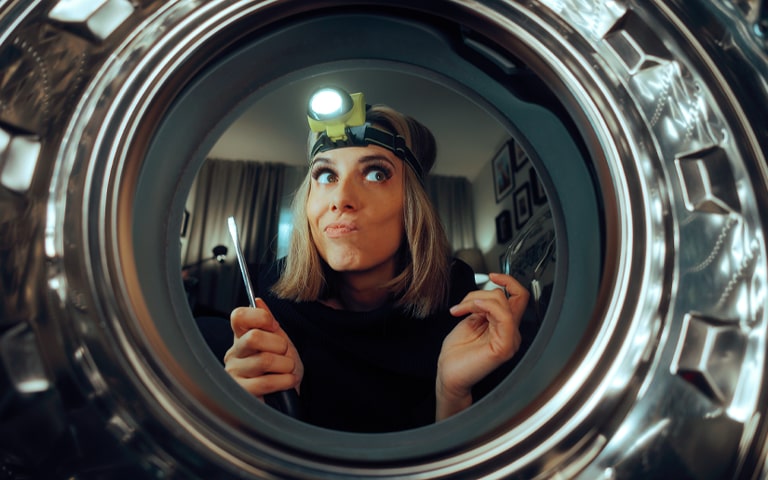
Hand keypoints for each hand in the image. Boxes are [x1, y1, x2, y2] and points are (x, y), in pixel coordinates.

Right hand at [224, 298, 302, 399]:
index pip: (238, 316)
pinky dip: (285, 381)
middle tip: (284, 353)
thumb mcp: (279, 341)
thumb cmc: (282, 368)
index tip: (274, 326)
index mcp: (241, 337)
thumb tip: (258, 301)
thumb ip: (268, 322)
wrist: (289, 397)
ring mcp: (234, 374)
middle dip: (279, 345)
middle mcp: (234, 354)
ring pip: (265, 360)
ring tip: (286, 370)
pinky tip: (287, 381)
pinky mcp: (241, 393)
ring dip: (286, 366)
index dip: (260, 317)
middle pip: (254, 337)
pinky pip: (266, 382)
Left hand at [436, 273, 527, 419]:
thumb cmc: (457, 353)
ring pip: (503, 303)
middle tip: (461, 305)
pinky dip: (488, 306)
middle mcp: (510, 332)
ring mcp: (510, 340)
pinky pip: (504, 318)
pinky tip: (473, 308)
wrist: (448, 374)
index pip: (518, 297)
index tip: (492, 275)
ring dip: (477, 300)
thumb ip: (483, 307)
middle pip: (507, 296)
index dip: (508, 281)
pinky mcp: (505, 347)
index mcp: (504, 325)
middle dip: (480, 292)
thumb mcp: (470, 320)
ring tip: (460, 310)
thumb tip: (488, 294)